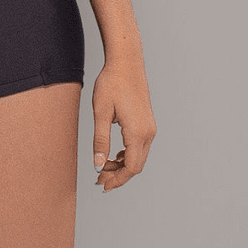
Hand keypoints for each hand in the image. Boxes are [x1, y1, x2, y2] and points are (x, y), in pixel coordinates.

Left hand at [92, 59, 155, 191]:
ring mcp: (150, 127)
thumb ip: (100, 141)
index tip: (101, 184)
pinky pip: (140, 147)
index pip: (131, 167)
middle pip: (136, 165)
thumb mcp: (100, 113)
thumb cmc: (111, 84)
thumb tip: (97, 165)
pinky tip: (114, 155)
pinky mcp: (147, 122)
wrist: (126, 63)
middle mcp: (148, 132)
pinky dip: (127, 155)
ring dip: (122, 165)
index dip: (117, 179)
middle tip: (100, 180)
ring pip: (139, 157)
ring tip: (103, 167)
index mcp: (137, 132)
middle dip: (118, 175)